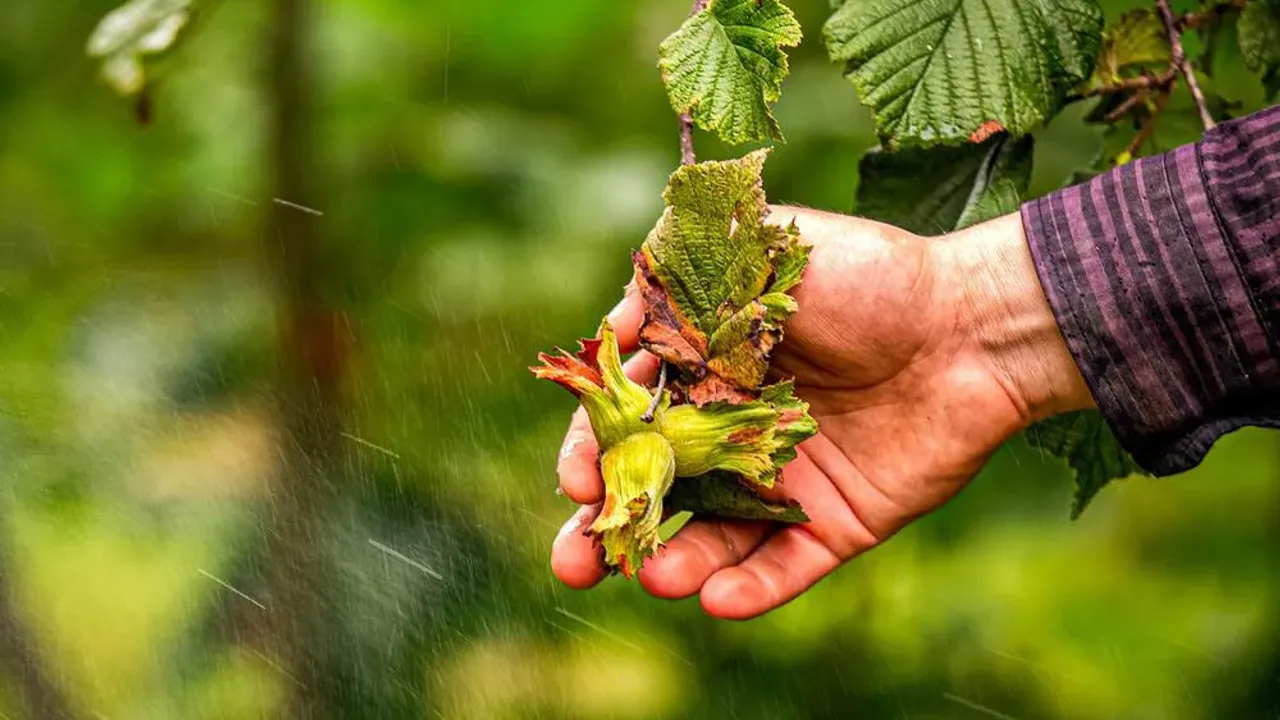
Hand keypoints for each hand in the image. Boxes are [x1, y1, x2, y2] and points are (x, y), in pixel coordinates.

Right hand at [551, 207, 1092, 618]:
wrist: (971, 324)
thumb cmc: (868, 279)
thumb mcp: (765, 253)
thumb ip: (683, 284)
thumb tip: (612, 330)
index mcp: (709, 371)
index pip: (630, 421)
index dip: (596, 451)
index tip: (577, 478)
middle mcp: (736, 432)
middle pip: (657, 492)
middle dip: (611, 529)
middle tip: (574, 563)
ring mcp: (784, 482)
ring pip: (713, 538)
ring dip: (677, 562)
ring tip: (655, 578)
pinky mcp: (834, 523)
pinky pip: (785, 567)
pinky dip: (753, 590)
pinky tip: (720, 599)